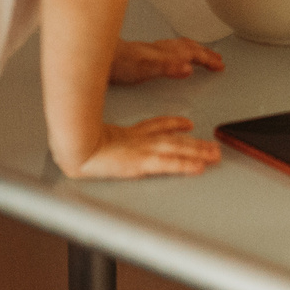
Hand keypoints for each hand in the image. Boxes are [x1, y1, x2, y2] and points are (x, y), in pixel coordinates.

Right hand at [67, 115, 221, 178]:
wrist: (74, 147)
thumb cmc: (75, 144)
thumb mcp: (86, 138)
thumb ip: (93, 138)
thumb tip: (86, 142)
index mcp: (127, 135)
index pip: (155, 126)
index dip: (172, 123)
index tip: (186, 123)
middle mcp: (139, 140)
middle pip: (172, 139)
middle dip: (194, 142)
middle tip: (213, 145)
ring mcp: (142, 150)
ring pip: (177, 149)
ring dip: (198, 152)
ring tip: (214, 155)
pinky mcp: (142, 163)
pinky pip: (170, 164)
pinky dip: (186, 165)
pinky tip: (199, 167)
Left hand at [109, 36, 225, 83]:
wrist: (99, 58)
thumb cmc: (118, 64)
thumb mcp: (145, 68)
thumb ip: (167, 67)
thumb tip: (188, 67)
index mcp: (164, 52)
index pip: (192, 53)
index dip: (207, 58)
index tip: (220, 65)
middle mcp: (159, 49)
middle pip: (188, 47)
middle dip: (205, 53)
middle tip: (217, 59)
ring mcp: (151, 51)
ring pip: (179, 47)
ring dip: (194, 51)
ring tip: (203, 55)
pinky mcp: (143, 56)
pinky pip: (168, 51)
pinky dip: (178, 53)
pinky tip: (173, 59)